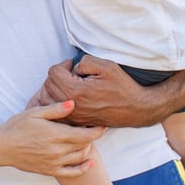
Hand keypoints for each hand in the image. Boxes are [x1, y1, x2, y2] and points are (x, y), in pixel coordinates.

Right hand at [0, 100, 102, 179]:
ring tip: (86, 141)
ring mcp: (55, 162)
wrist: (3, 147)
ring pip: (80, 157)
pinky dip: (83, 168)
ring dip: (87, 149)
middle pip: (84, 145)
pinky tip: (88, 163)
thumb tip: (73, 104)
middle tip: (93, 129)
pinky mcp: (50, 170)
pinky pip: (72, 172)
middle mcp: (58, 150)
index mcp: (56, 134)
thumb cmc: (17, 126)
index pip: (84, 134)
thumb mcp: (35, 112)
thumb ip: (56, 109)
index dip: (96, 131)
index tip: (102, 125)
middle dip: (92, 138)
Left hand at [36, 56, 174, 127]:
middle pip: (48, 85)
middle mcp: (72, 106)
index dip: (63, 65)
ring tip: (68, 84)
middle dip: (57, 76)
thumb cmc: (122, 87)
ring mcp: (73, 117)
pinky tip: (65, 97)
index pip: (53, 73)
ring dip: (54, 88)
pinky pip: (55, 113)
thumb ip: (84, 62)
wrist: (136, 109)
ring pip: (48, 99)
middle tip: (71, 74)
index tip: (74, 66)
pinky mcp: (76, 123)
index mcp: (77, 91)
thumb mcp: (106, 66)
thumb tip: (72, 68)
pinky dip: (55, 103)